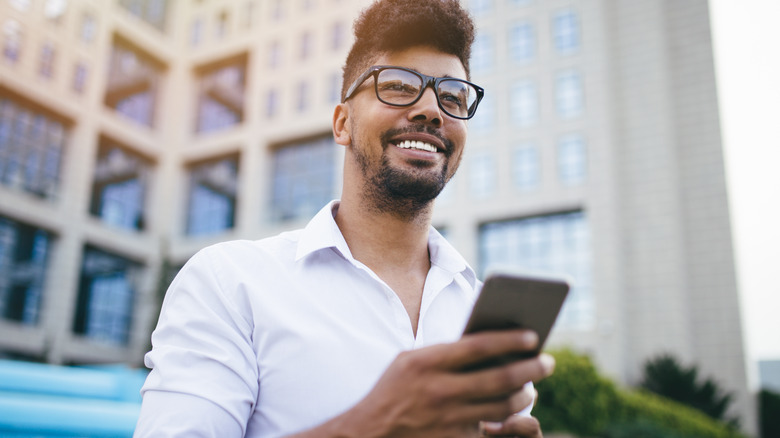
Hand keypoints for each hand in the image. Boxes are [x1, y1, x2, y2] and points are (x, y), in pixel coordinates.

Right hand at [301, 329, 554, 437]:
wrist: (370, 433)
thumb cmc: (394, 391)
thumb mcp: (410, 362)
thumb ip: (445, 353)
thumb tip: (489, 345)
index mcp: (426, 362)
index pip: (479, 345)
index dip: (510, 340)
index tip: (533, 336)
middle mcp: (439, 390)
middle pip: (499, 378)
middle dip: (531, 369)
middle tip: (548, 362)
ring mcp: (447, 419)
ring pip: (502, 407)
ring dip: (524, 396)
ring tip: (531, 387)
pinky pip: (490, 429)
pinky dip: (507, 420)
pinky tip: (514, 411)